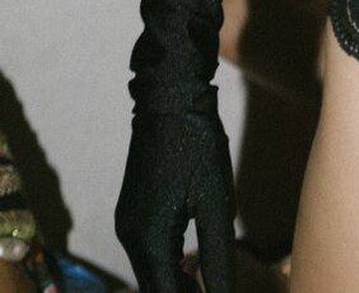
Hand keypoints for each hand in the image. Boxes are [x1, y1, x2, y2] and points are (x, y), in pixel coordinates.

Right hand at [115, 104, 236, 292]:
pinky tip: (193, 263)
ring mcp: (127, 226)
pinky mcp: (131, 214)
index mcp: (150, 241)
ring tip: (209, 284)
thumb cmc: (198, 146)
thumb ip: (217, 254)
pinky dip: (169, 265)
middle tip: (218, 290)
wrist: (169, 99)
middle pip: (156, 288)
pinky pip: (149, 253)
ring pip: (151, 273)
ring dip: (177, 284)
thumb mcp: (216, 202)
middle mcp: (130, 238)